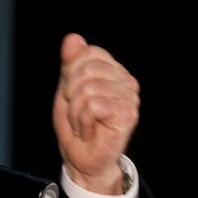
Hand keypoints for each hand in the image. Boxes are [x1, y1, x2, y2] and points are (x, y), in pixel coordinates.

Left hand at [52, 33, 139, 193]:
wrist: (82, 159)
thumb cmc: (77, 126)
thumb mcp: (67, 90)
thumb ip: (71, 64)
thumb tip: (73, 39)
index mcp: (113, 71)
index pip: (88, 53)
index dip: (71, 75)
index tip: (73, 95)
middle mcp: (125, 81)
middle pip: (85, 70)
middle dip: (71, 95)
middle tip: (78, 113)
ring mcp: (129, 98)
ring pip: (87, 90)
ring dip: (76, 112)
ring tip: (85, 123)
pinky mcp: (127, 115)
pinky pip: (93, 106)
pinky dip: (83, 121)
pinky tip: (91, 130)